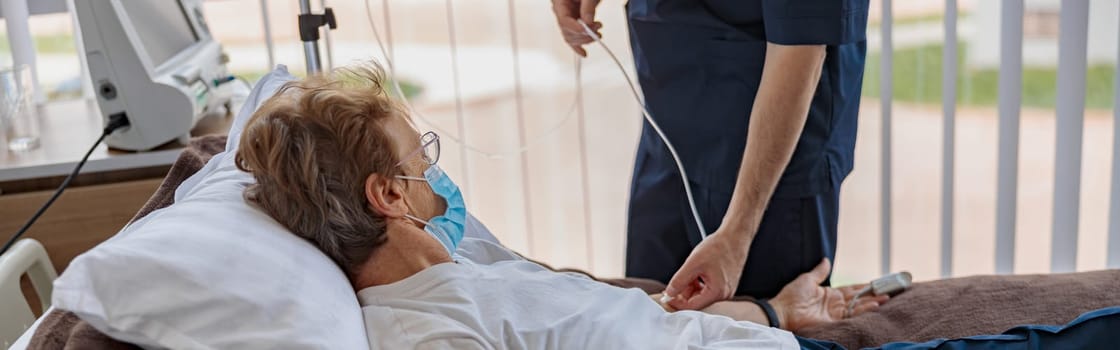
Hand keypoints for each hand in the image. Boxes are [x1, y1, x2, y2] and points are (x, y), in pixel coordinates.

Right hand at [550, 0, 602, 56]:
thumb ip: (588, 6)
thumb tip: (587, 23)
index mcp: (559, 2)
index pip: (564, 20)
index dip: (576, 28)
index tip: (587, 30)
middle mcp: (560, 11)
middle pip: (567, 31)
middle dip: (583, 34)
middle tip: (597, 29)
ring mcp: (566, 17)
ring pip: (571, 36)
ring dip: (585, 39)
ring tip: (598, 33)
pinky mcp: (573, 21)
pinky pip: (572, 36)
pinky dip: (578, 46)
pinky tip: (583, 53)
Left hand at [663, 230, 750, 309]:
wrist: (734, 237)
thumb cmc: (719, 247)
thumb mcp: (693, 264)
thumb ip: (679, 280)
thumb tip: (670, 292)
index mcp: (717, 292)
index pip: (692, 306)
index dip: (677, 302)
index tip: (667, 296)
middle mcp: (724, 294)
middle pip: (697, 301)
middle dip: (684, 293)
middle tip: (675, 282)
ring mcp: (726, 290)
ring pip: (701, 295)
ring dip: (691, 287)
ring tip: (689, 272)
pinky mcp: (725, 284)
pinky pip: (707, 289)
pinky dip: (698, 283)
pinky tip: (696, 272)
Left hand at [770, 259, 889, 331]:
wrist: (783, 310)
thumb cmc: (791, 294)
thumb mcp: (808, 279)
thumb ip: (820, 271)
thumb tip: (826, 260)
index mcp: (831, 293)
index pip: (853, 288)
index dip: (865, 285)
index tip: (879, 282)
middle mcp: (836, 303)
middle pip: (860, 297)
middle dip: (874, 294)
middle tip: (890, 290)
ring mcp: (836, 312)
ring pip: (859, 306)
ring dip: (873, 302)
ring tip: (886, 297)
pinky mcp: (835, 321)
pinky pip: (852, 315)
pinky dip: (863, 310)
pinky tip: (874, 305)